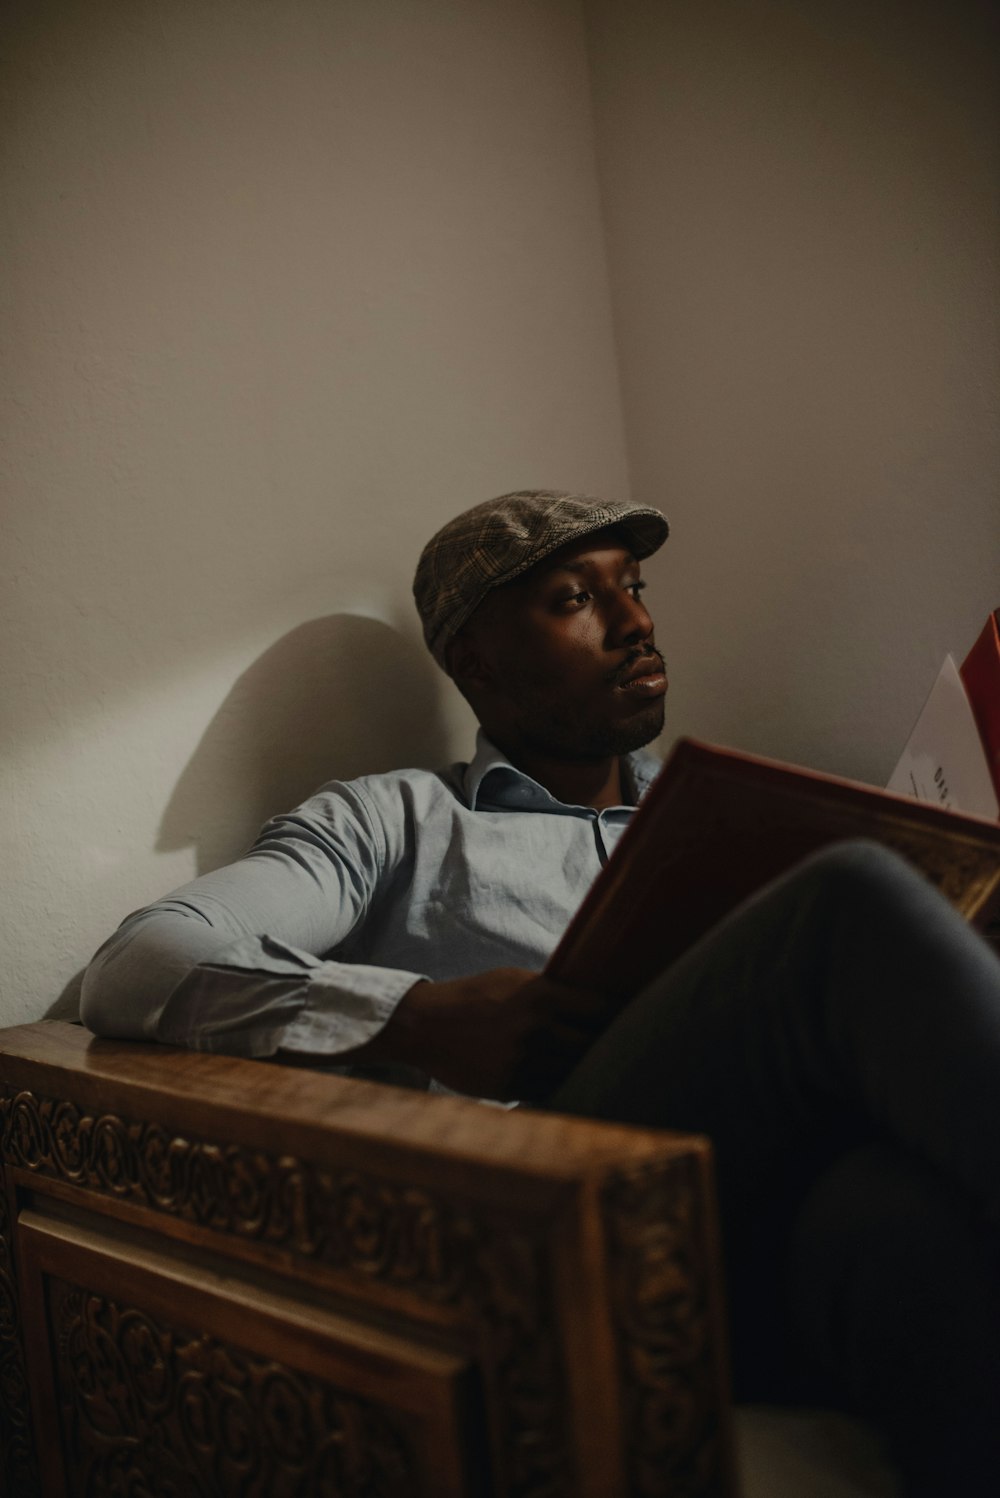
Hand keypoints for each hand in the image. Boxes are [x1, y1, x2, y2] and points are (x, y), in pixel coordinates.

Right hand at [361, 967, 611, 1100]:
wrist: (425, 1024)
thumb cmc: (476, 996)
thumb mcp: (513, 980)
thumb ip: (552, 990)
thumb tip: (594, 997)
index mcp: (542, 996)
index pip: (601, 1010)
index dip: (623, 1018)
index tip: (639, 1021)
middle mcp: (536, 1028)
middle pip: (592, 1046)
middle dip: (610, 1049)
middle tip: (631, 1052)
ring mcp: (523, 1060)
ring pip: (573, 1073)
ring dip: (588, 1074)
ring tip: (608, 1074)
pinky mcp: (509, 1086)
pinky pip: (549, 1091)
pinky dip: (562, 1089)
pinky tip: (573, 1087)